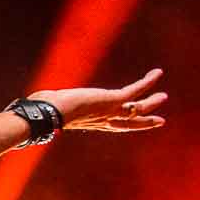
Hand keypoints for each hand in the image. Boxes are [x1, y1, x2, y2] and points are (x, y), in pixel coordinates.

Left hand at [31, 68, 167, 133]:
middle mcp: (104, 119)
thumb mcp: (51, 108)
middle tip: (160, 121)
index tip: (131, 125)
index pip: (112, 126)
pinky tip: (157, 72)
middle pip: (130, 123)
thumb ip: (51, 105)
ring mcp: (111, 110)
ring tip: (163, 96)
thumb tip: (37, 99)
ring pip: (138, 108)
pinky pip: (136, 90)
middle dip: (145, 122)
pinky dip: (147, 81)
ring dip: (151, 102)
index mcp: (92, 123)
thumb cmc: (44, 111)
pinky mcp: (114, 99)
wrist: (50, 113)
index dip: (123, 125)